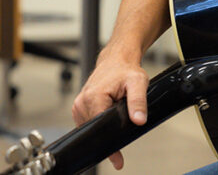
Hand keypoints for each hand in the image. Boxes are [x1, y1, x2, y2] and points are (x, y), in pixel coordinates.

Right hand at [72, 51, 150, 169]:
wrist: (116, 59)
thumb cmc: (126, 69)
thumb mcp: (138, 83)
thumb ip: (138, 102)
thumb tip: (139, 120)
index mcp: (93, 97)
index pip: (99, 129)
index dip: (110, 143)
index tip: (117, 158)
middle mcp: (82, 102)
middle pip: (94, 130)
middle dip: (108, 135)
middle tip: (123, 128)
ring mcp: (79, 106)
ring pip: (91, 129)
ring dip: (104, 129)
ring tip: (116, 115)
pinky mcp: (79, 108)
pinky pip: (88, 123)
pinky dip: (99, 124)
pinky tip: (109, 117)